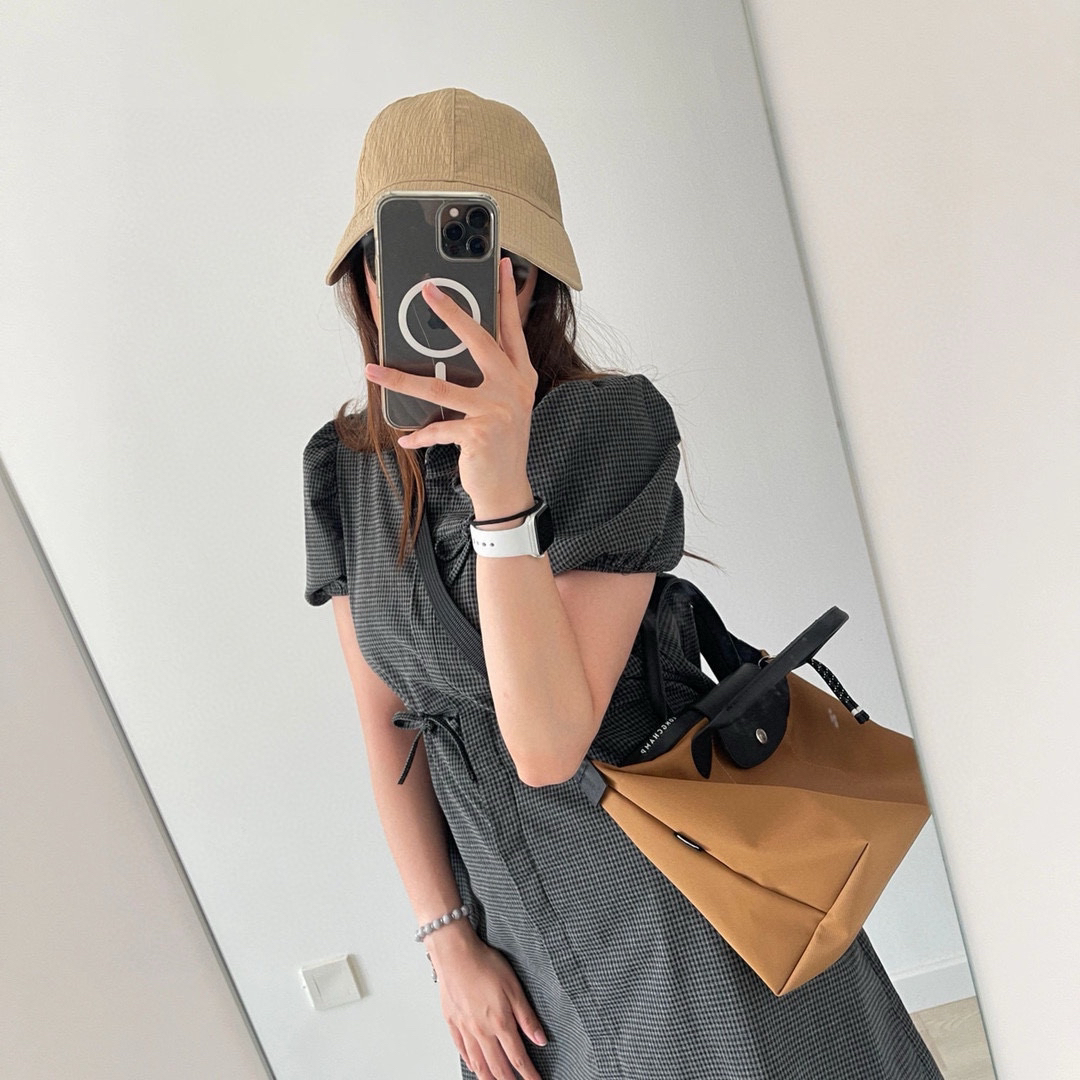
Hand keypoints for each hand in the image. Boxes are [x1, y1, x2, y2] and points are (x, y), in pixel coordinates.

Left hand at [364, 257, 537, 515]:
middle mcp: (512, 388)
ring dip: (400, 380)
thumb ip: (489, 376)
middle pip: (478, 341)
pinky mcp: (478, 433)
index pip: (511, 329)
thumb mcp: (504, 404)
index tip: (498, 265)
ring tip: (373, 370)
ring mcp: (496, 410)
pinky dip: (418, 434)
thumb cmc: (500, 443)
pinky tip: (405, 438)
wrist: (507, 489)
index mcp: (521, 376)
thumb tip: (451, 350)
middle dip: (451, 313)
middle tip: (427, 290)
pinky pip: (437, 428)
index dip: (505, 296)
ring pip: (440, 386)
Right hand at [426, 924, 547, 1079]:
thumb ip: (527, 1017)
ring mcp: (465, 1028)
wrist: (455, 954)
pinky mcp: (452, 1021)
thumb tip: (540, 1039)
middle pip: (497, 1067)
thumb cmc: (485, 965)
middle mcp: (481, 1031)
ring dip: (489, 1078)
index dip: (529, 1074)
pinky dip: (470, 1062)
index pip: (517, 1058)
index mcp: (500, 1023)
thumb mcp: (514, 988)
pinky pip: (461, 1049)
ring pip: (478, 1063)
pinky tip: (474, 1065)